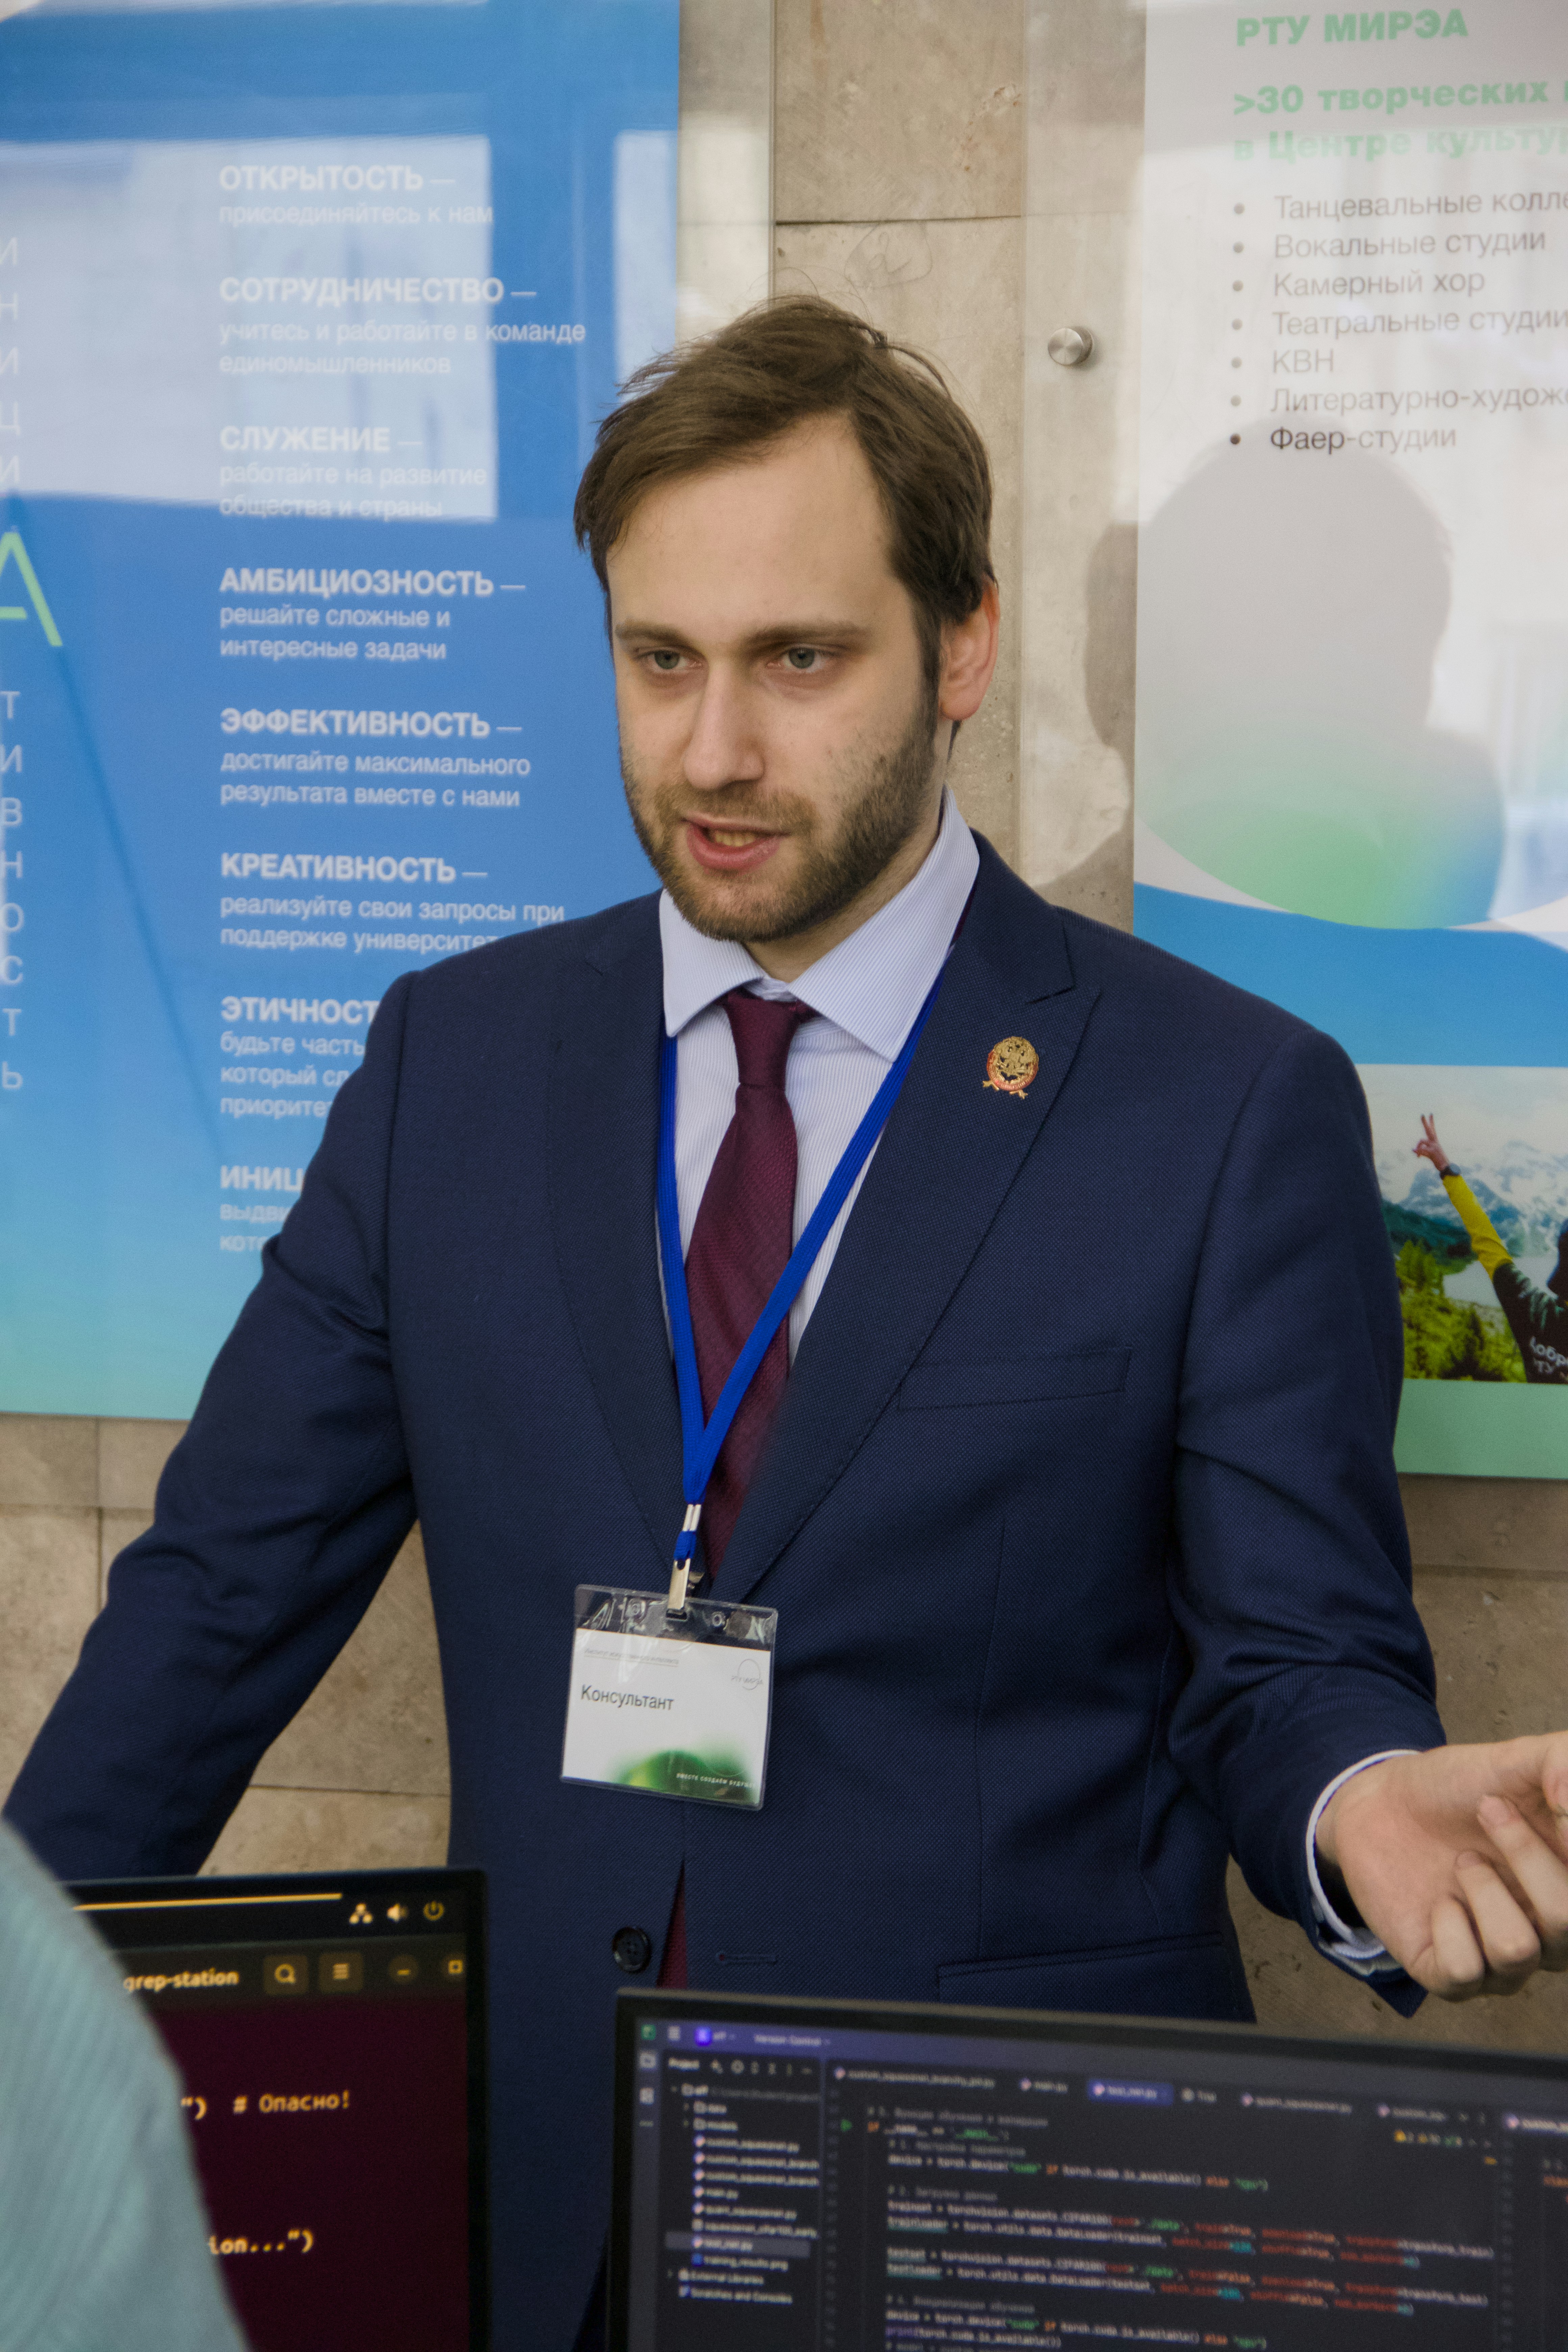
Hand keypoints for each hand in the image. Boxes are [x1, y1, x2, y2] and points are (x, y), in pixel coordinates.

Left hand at [1316, 1737, 1567, 1998]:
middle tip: (1487, 1809)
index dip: (1566, 1845)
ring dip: (1482, 1887)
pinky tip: (1440, 1901)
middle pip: (1567, 1921)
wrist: (1381, 1803)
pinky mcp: (1450, 1977)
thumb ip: (1560, 1763)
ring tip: (1463, 1861)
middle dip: (1526, 1853)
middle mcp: (1551, 1936)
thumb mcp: (1514, 1761)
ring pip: (1517, 1950)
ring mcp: (1503, 1962)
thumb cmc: (1457, 1788)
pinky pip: (1463, 1969)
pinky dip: (1446, 1923)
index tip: (1551, 1798)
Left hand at [1414, 1113, 1451, 1175]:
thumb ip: (1421, 1150)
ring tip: (1417, 1156)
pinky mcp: (1432, 1152)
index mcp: (1435, 1141)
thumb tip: (1413, 1150)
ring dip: (1418, 1147)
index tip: (1430, 1114)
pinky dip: (1418, 1152)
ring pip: (1422, 1140)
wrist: (1445, 1167)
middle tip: (1422, 1115)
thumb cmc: (1438, 1160)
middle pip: (1428, 1130)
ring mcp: (1434, 1146)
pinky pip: (1422, 1150)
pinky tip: (1417, 1156)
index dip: (1431, 1122)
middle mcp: (1435, 1142)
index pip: (1432, 1129)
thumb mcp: (1429, 1154)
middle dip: (1425, 1122)